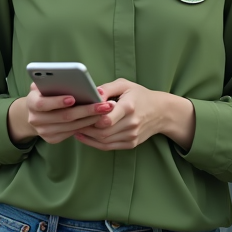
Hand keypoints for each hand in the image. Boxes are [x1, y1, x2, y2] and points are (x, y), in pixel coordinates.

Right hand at [7, 83, 114, 144]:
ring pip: (71, 126)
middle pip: (63, 116)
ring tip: (106, 110)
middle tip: (104, 104)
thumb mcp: (43, 84)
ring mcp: (43, 132)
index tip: (73, 98)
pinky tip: (98, 117)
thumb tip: (69, 77)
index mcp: (31, 103)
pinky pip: (72, 132)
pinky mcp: (52, 139)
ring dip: (91, 118)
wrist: (35, 112)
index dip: (57, 101)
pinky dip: (86, 125)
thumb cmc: (44, 92)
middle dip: (86, 110)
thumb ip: (50, 80)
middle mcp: (35, 120)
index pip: (42, 104)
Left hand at [74, 78, 195, 151]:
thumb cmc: (139, 95)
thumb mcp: (125, 85)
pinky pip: (108, 147)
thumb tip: (92, 93)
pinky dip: (94, 143)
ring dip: (87, 136)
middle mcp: (131, 123)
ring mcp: (131, 136)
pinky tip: (84, 136)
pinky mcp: (130, 144)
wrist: (161, 112)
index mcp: (129, 107)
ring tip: (74, 127)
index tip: (78, 112)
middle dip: (85, 127)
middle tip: (70, 121)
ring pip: (104, 141)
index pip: (107, 118)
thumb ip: (107, 88)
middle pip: (103, 131)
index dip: (91, 118)